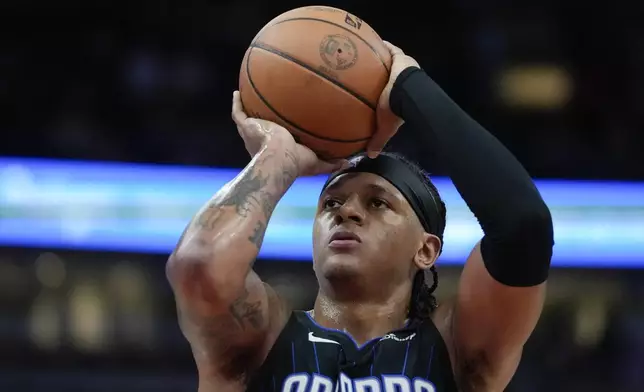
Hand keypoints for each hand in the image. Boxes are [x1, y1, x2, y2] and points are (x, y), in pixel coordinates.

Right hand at [231, 91, 346, 175]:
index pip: (278, 138)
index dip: (281, 131)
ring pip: (248, 118)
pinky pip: (238, 112)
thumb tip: (349, 163)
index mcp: (277, 148)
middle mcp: (263, 140)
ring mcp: (253, 132)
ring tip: (249, 95)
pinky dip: (237, 102)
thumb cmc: (296, 163)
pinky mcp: (246, 126)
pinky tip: (238, 92)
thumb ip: (331, 162)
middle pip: (262, 126)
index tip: (286, 123)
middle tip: (269, 107)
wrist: (279, 159)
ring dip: (248, 107)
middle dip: (264, 118)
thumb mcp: (317, 162)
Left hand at [367, 41, 420, 157]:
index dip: (382, 92)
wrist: (407, 93)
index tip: (370, 91)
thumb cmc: (396, 110)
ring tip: (362, 55)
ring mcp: (401, 67)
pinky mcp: (400, 56)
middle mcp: (401, 81)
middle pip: (388, 75)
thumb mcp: (385, 127)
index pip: (390, 93)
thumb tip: (371, 155)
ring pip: (388, 61)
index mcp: (399, 97)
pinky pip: (388, 49)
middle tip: (364, 72)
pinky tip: (365, 41)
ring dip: (378, 58)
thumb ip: (378, 140)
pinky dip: (379, 46)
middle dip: (378, 73)